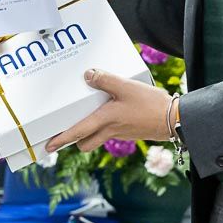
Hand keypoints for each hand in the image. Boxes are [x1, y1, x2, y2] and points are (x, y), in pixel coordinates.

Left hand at [45, 68, 173, 152]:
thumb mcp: (126, 87)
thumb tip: (88, 75)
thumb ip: (105, 80)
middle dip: (73, 140)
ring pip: (96, 139)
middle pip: (85, 143)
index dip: (61, 139)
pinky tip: (106, 112)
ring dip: (87, 134)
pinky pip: (108, 133)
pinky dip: (102, 127)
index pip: (78, 132)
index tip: (48, 146)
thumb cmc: (150, 105)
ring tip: (82, 120)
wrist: (174, 119)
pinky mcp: (129, 131)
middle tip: (63, 133)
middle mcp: (110, 130)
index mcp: (106, 120)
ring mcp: (120, 133)